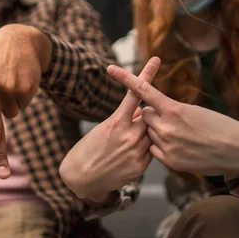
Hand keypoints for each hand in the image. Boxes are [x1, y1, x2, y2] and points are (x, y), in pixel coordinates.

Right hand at [60, 57, 160, 201]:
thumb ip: (125, 119)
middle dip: (142, 118)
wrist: (82, 178)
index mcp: (117, 122)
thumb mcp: (102, 129)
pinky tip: (127, 156)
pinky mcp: (141, 166)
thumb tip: (141, 109)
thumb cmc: (88, 150)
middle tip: (129, 127)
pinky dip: (143, 150)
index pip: (136, 94)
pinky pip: (150, 151)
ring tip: (124, 145)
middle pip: (148, 116)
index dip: (146, 76)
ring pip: (151, 134)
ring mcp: (137, 151)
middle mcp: (129, 134)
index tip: (156, 60)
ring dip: (143, 135)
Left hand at [108, 61, 238, 176]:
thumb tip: (153, 111)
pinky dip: (162, 147)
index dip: (126, 79)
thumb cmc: (219, 126)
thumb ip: (170, 110)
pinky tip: (180, 148)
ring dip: (159, 132)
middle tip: (174, 121)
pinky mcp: (169, 161)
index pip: (144, 91)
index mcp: (173, 109)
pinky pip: (154, 150)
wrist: (238, 150)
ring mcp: (166, 145)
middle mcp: (166, 127)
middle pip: (145, 115)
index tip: (110, 68)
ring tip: (182, 136)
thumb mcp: (193, 111)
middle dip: (154, 116)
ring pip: (149, 133)